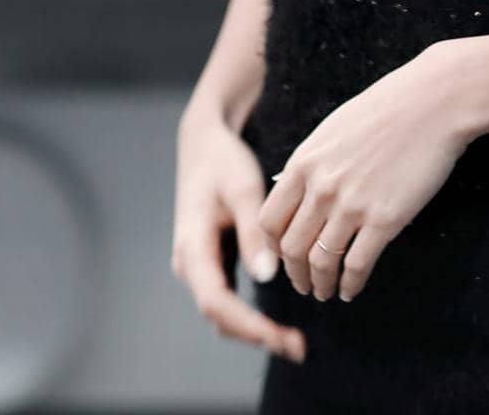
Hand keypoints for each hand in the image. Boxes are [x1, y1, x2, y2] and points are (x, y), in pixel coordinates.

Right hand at [171, 104, 307, 364]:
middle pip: (220, 315)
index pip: (217, 301)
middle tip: (297, 347)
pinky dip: (250, 314)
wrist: (203, 141)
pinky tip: (278, 320)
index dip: (248, 324)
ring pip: (223, 311)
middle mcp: (191, 263)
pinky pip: (228, 299)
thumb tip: (267, 275)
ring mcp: (199, 265)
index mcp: (193, 247)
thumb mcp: (242, 189)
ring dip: (254, 329)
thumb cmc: (223, 161)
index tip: (280, 337)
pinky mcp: (211, 261)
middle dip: (257, 334)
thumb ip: (254, 231)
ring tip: (293, 341)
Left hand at [257, 42, 473, 303]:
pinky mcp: (385, 219)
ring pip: (321, 262)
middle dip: (295, 274)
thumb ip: (313, 162)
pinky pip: (357, 265)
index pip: (270, 220)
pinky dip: (350, 284)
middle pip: (291, 248)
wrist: (432, 102)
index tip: (283, 257)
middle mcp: (322, 187)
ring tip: (325, 292)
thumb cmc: (387, 109)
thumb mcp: (334, 129)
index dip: (273, 247)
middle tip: (303, 284)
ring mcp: (352, 204)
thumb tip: (299, 190)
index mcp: (305, 162)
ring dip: (320, 285)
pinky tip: (351, 289)